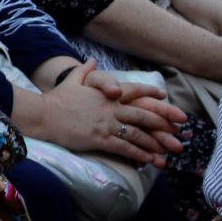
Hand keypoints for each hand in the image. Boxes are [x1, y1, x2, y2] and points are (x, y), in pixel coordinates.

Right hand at [42, 61, 183, 162]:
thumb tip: (91, 60)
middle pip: (143, 114)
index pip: (134, 91)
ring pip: (137, 133)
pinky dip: (139, 154)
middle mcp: (110, 108)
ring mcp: (105, 124)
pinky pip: (124, 147)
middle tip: (179, 129)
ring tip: (167, 150)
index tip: (164, 97)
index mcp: (105, 94)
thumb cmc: (56, 99)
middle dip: (164, 122)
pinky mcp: (99, 139)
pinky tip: (149, 160)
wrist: (42, 115)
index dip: (151, 94)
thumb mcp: (72, 81)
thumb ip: (84, 71)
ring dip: (155, 143)